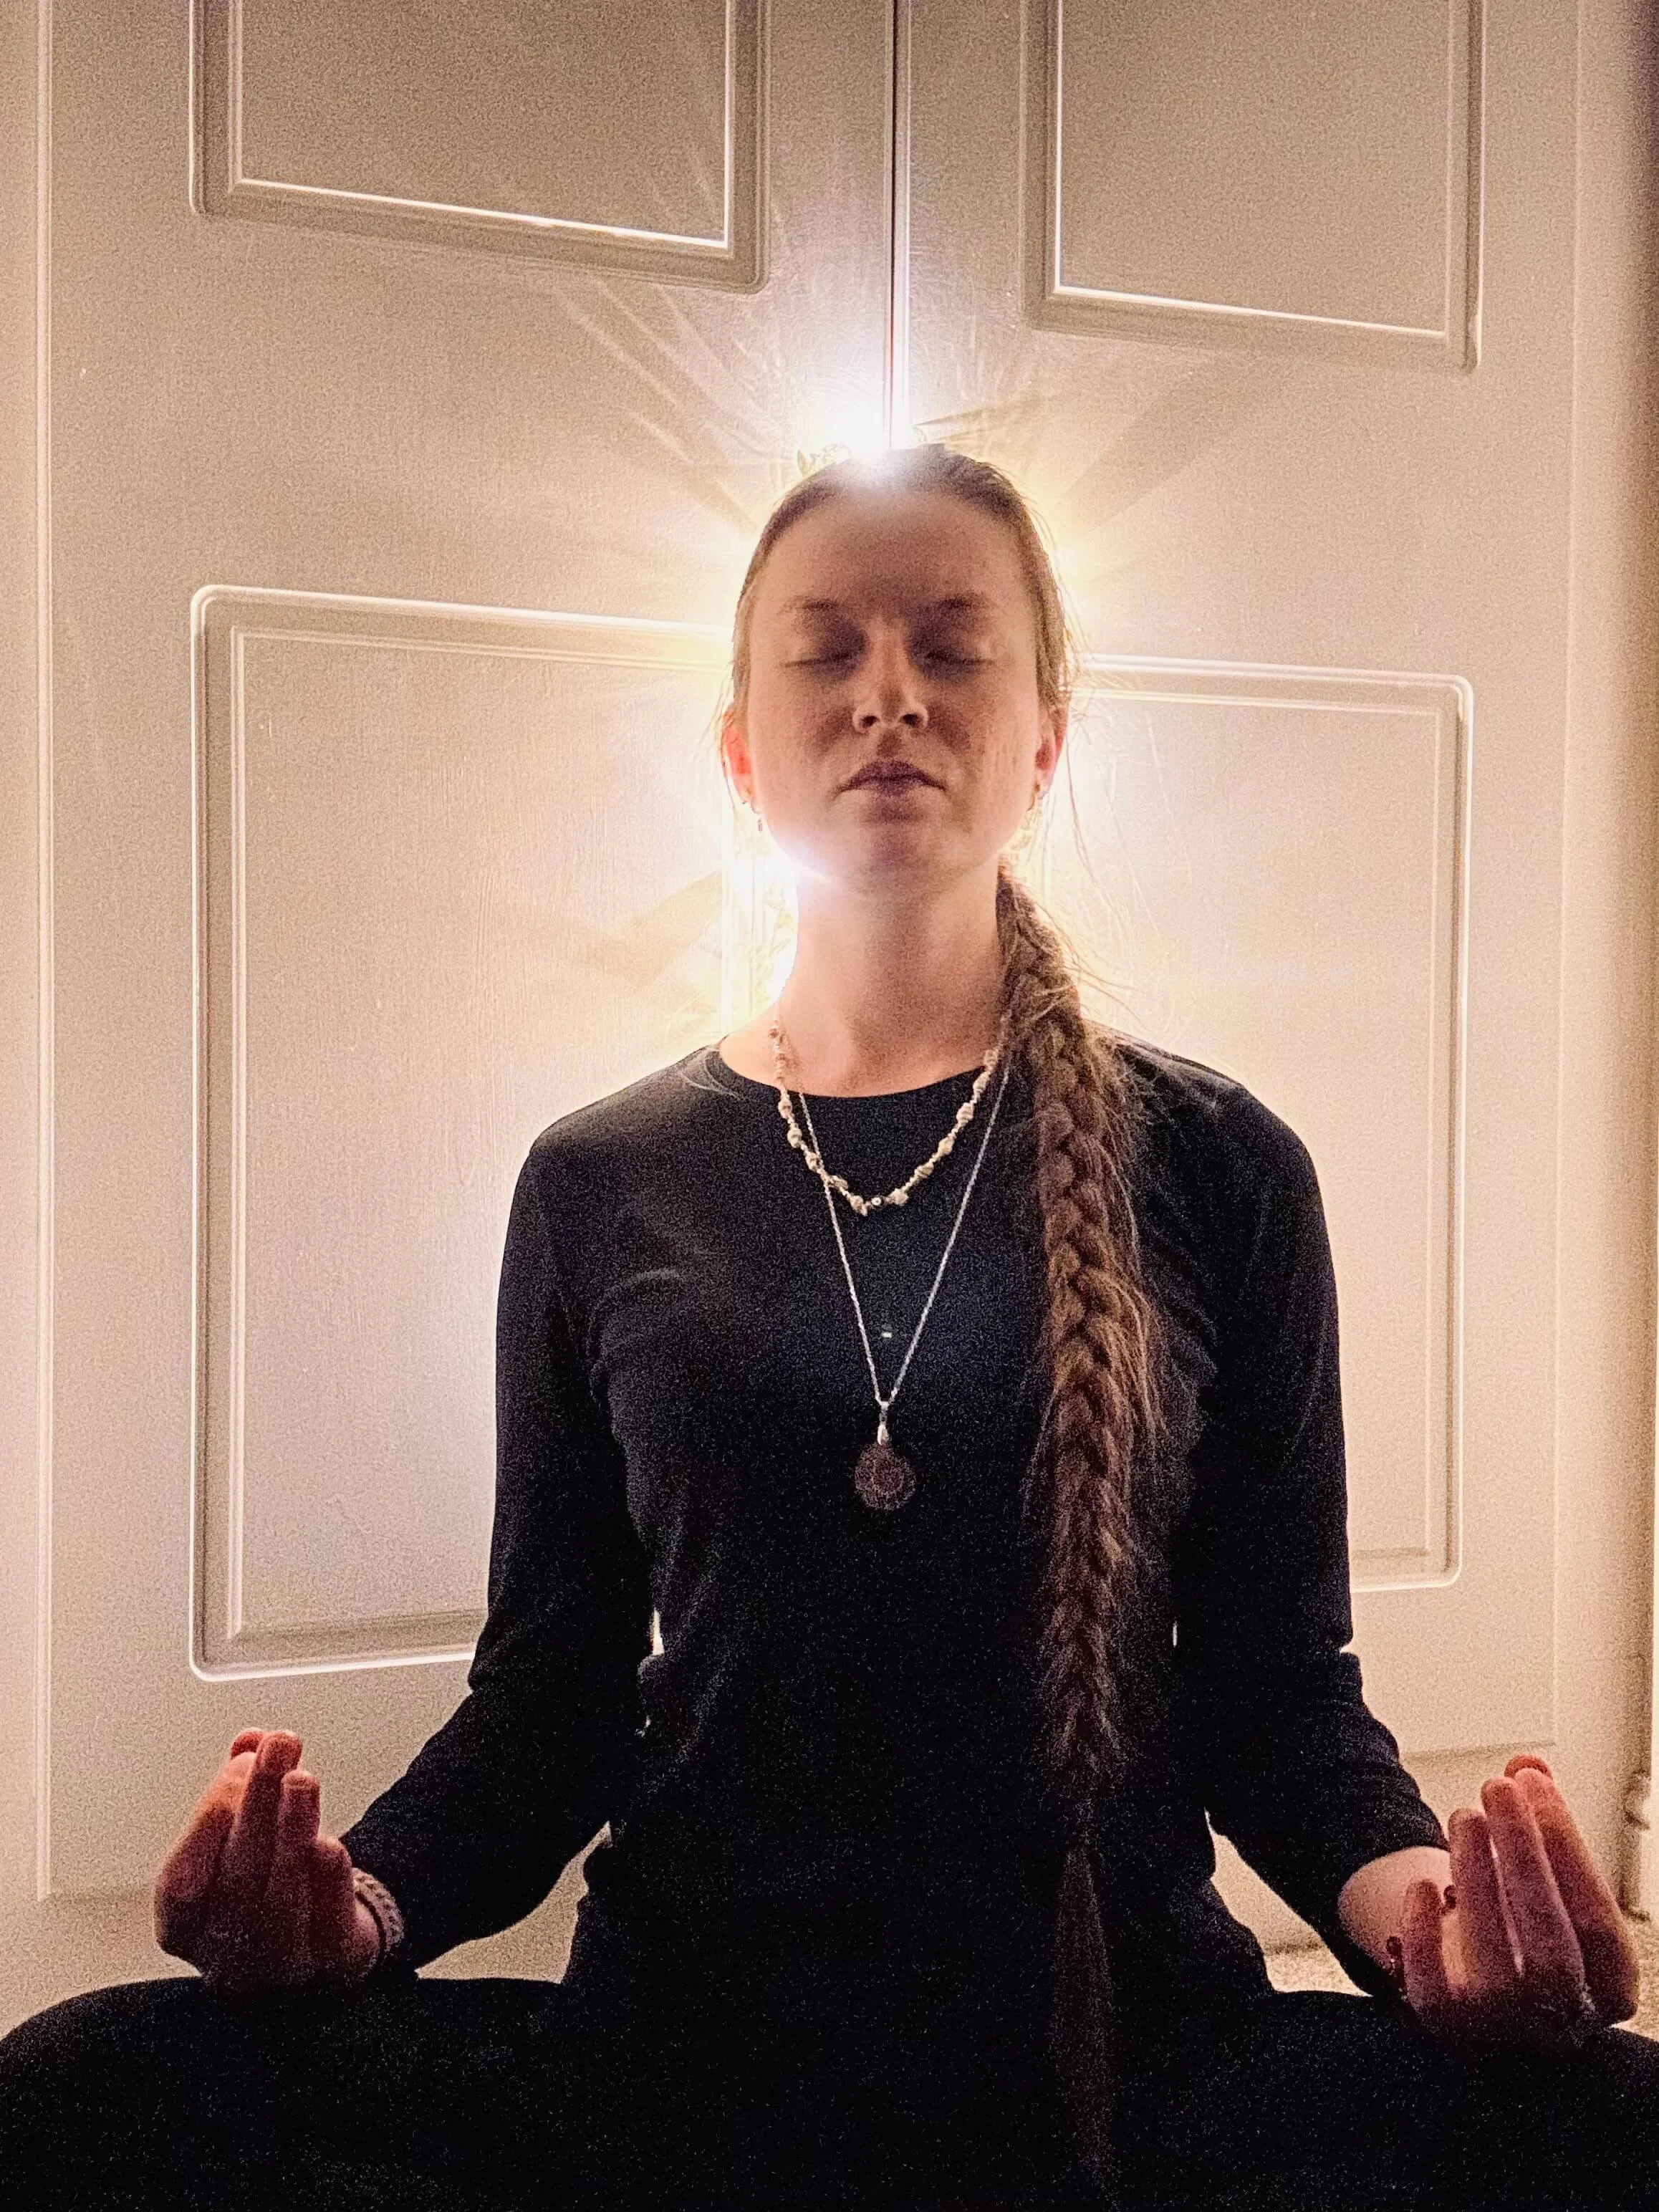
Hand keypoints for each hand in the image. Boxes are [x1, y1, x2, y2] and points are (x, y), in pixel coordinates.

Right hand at [154, 1729, 382, 1991]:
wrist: (319, 1942)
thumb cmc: (265, 1884)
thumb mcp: (241, 1836)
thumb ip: (239, 1787)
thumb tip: (251, 1741)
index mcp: (185, 1929)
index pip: (178, 1886)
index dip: (204, 1826)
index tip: (237, 1767)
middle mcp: (224, 1958)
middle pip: (236, 1879)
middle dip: (257, 1804)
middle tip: (279, 1747)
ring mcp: (276, 1968)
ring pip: (280, 1899)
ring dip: (291, 1833)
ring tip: (302, 1779)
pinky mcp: (329, 1966)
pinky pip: (327, 1926)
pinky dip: (327, 1884)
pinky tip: (328, 1846)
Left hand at [1395, 1755, 1640, 2047]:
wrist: (1476, 1974)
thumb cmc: (1523, 1918)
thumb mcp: (1542, 1870)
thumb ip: (1541, 1820)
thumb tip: (1528, 1766)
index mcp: (1608, 1988)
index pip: (1601, 1928)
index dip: (1568, 1849)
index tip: (1534, 1784)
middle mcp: (1565, 2022)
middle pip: (1553, 1952)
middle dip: (1525, 1859)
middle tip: (1497, 1788)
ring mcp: (1508, 2033)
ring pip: (1497, 1974)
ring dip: (1477, 1880)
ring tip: (1462, 1815)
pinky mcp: (1451, 2033)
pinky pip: (1435, 1999)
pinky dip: (1425, 1940)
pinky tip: (1422, 1885)